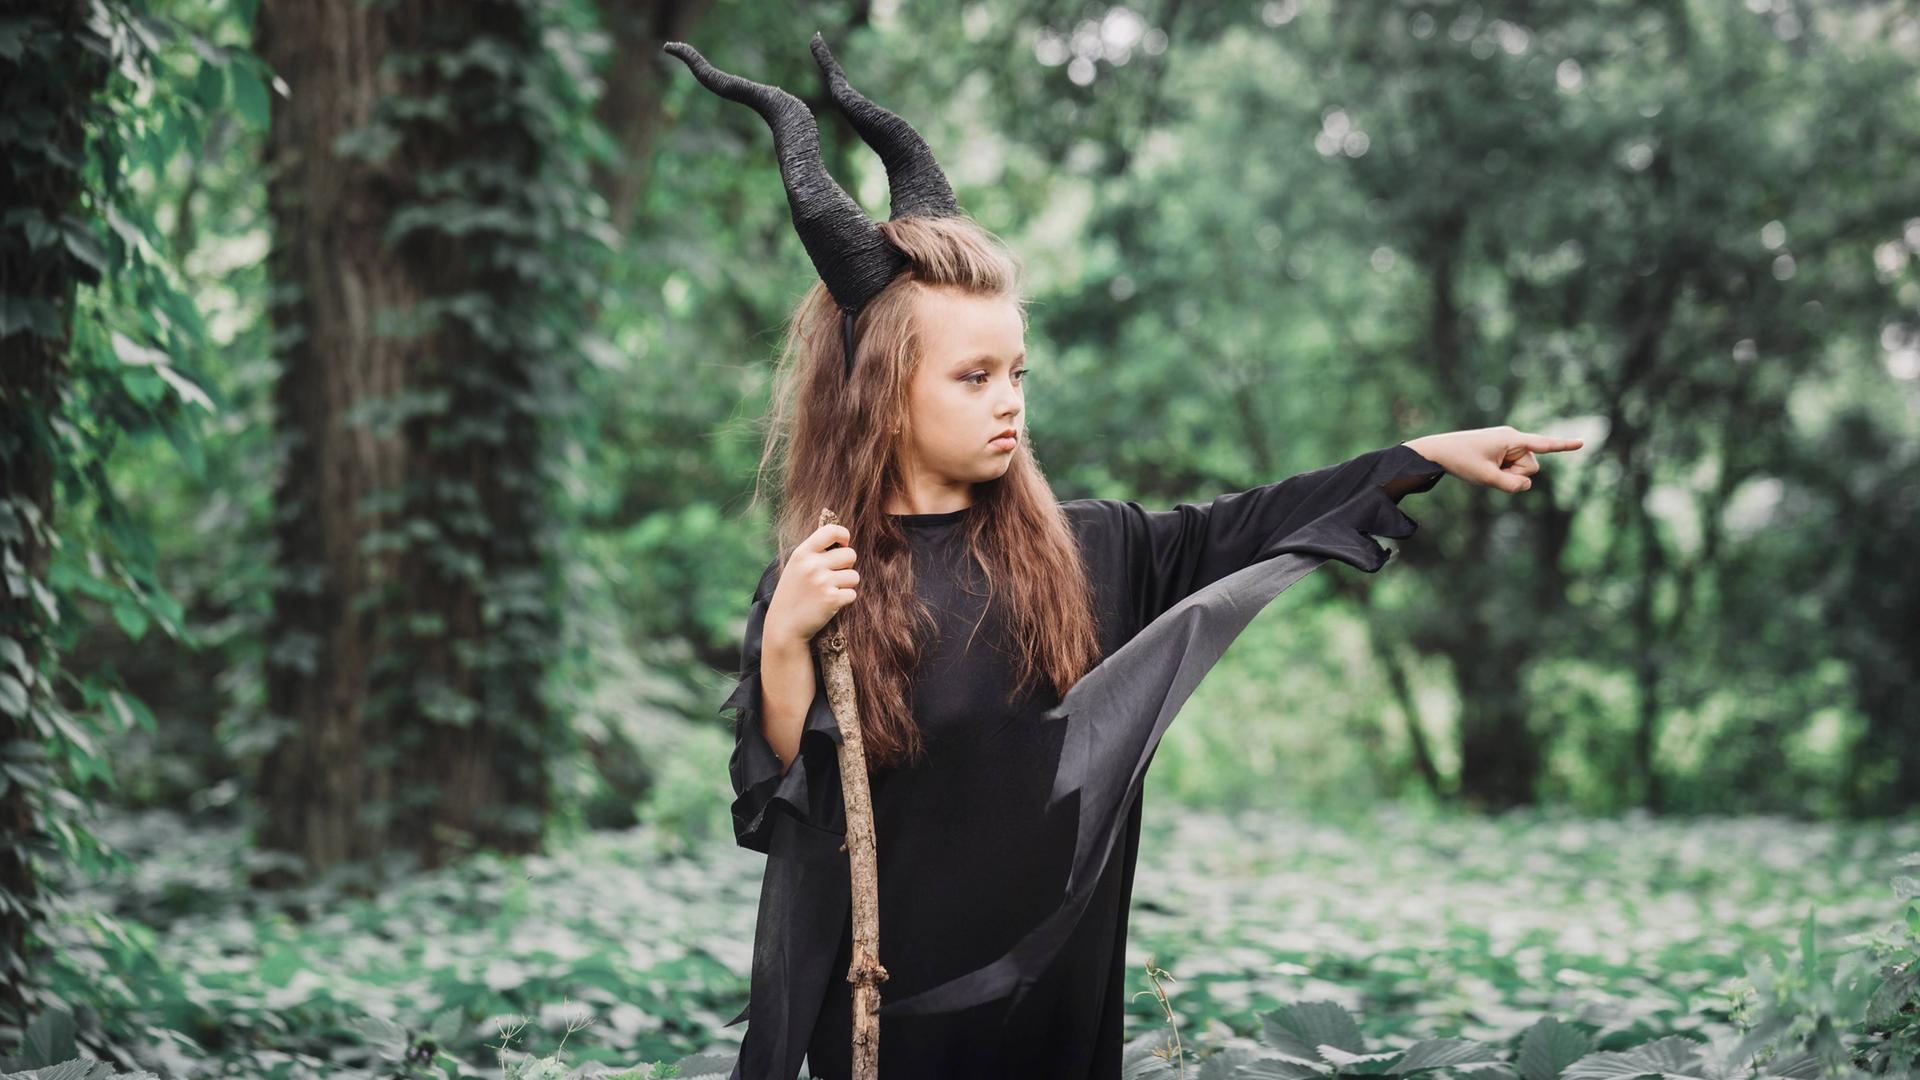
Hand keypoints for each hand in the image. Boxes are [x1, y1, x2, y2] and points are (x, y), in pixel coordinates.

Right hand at [766, 521, 859, 643]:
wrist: (784, 627)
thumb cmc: (792, 595)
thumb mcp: (795, 567)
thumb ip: (814, 552)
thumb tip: (843, 540)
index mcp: (802, 553)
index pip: (832, 531)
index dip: (844, 536)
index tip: (842, 546)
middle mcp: (812, 565)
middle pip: (850, 555)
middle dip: (847, 566)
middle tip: (834, 576)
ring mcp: (822, 583)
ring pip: (855, 576)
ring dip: (847, 585)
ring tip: (830, 591)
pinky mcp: (832, 600)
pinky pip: (852, 594)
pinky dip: (845, 600)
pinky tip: (830, 604)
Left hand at [1401, 425, 1583, 493]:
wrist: (1439, 451)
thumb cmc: (1461, 460)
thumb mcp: (1486, 478)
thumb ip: (1511, 485)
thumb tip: (1527, 485)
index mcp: (1512, 439)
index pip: (1543, 444)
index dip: (1563, 446)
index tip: (1583, 443)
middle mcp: (1513, 438)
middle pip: (1531, 466)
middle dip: (1516, 474)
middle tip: (1490, 470)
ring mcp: (1508, 444)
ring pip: (1522, 469)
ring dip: (1507, 474)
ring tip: (1485, 467)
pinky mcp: (1502, 449)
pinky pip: (1512, 466)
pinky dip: (1503, 472)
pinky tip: (1487, 466)